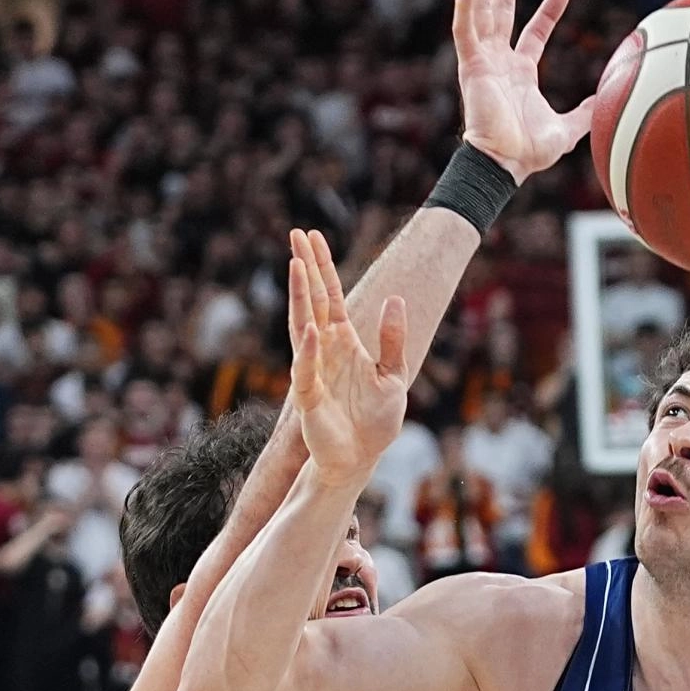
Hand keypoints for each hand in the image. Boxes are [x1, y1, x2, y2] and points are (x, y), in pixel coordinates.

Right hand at [286, 230, 406, 487]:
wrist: (360, 458)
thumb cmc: (375, 422)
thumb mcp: (393, 375)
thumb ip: (393, 340)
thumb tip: (394, 299)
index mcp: (344, 342)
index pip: (330, 296)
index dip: (322, 266)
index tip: (312, 237)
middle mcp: (324, 350)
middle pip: (312, 300)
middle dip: (305, 267)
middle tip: (295, 232)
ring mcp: (313, 369)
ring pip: (302, 324)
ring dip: (299, 295)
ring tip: (295, 264)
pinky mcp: (308, 397)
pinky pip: (306, 369)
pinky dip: (308, 350)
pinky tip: (311, 328)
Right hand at [452, 0, 592, 183]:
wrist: (503, 163)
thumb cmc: (528, 152)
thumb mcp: (566, 130)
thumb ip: (584, 112)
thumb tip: (607, 100)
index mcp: (520, 73)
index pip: (533, 34)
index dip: (547, 12)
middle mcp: (499, 63)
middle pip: (500, 13)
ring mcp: (483, 62)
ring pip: (479, 13)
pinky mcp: (471, 66)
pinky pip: (465, 30)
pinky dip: (464, 6)